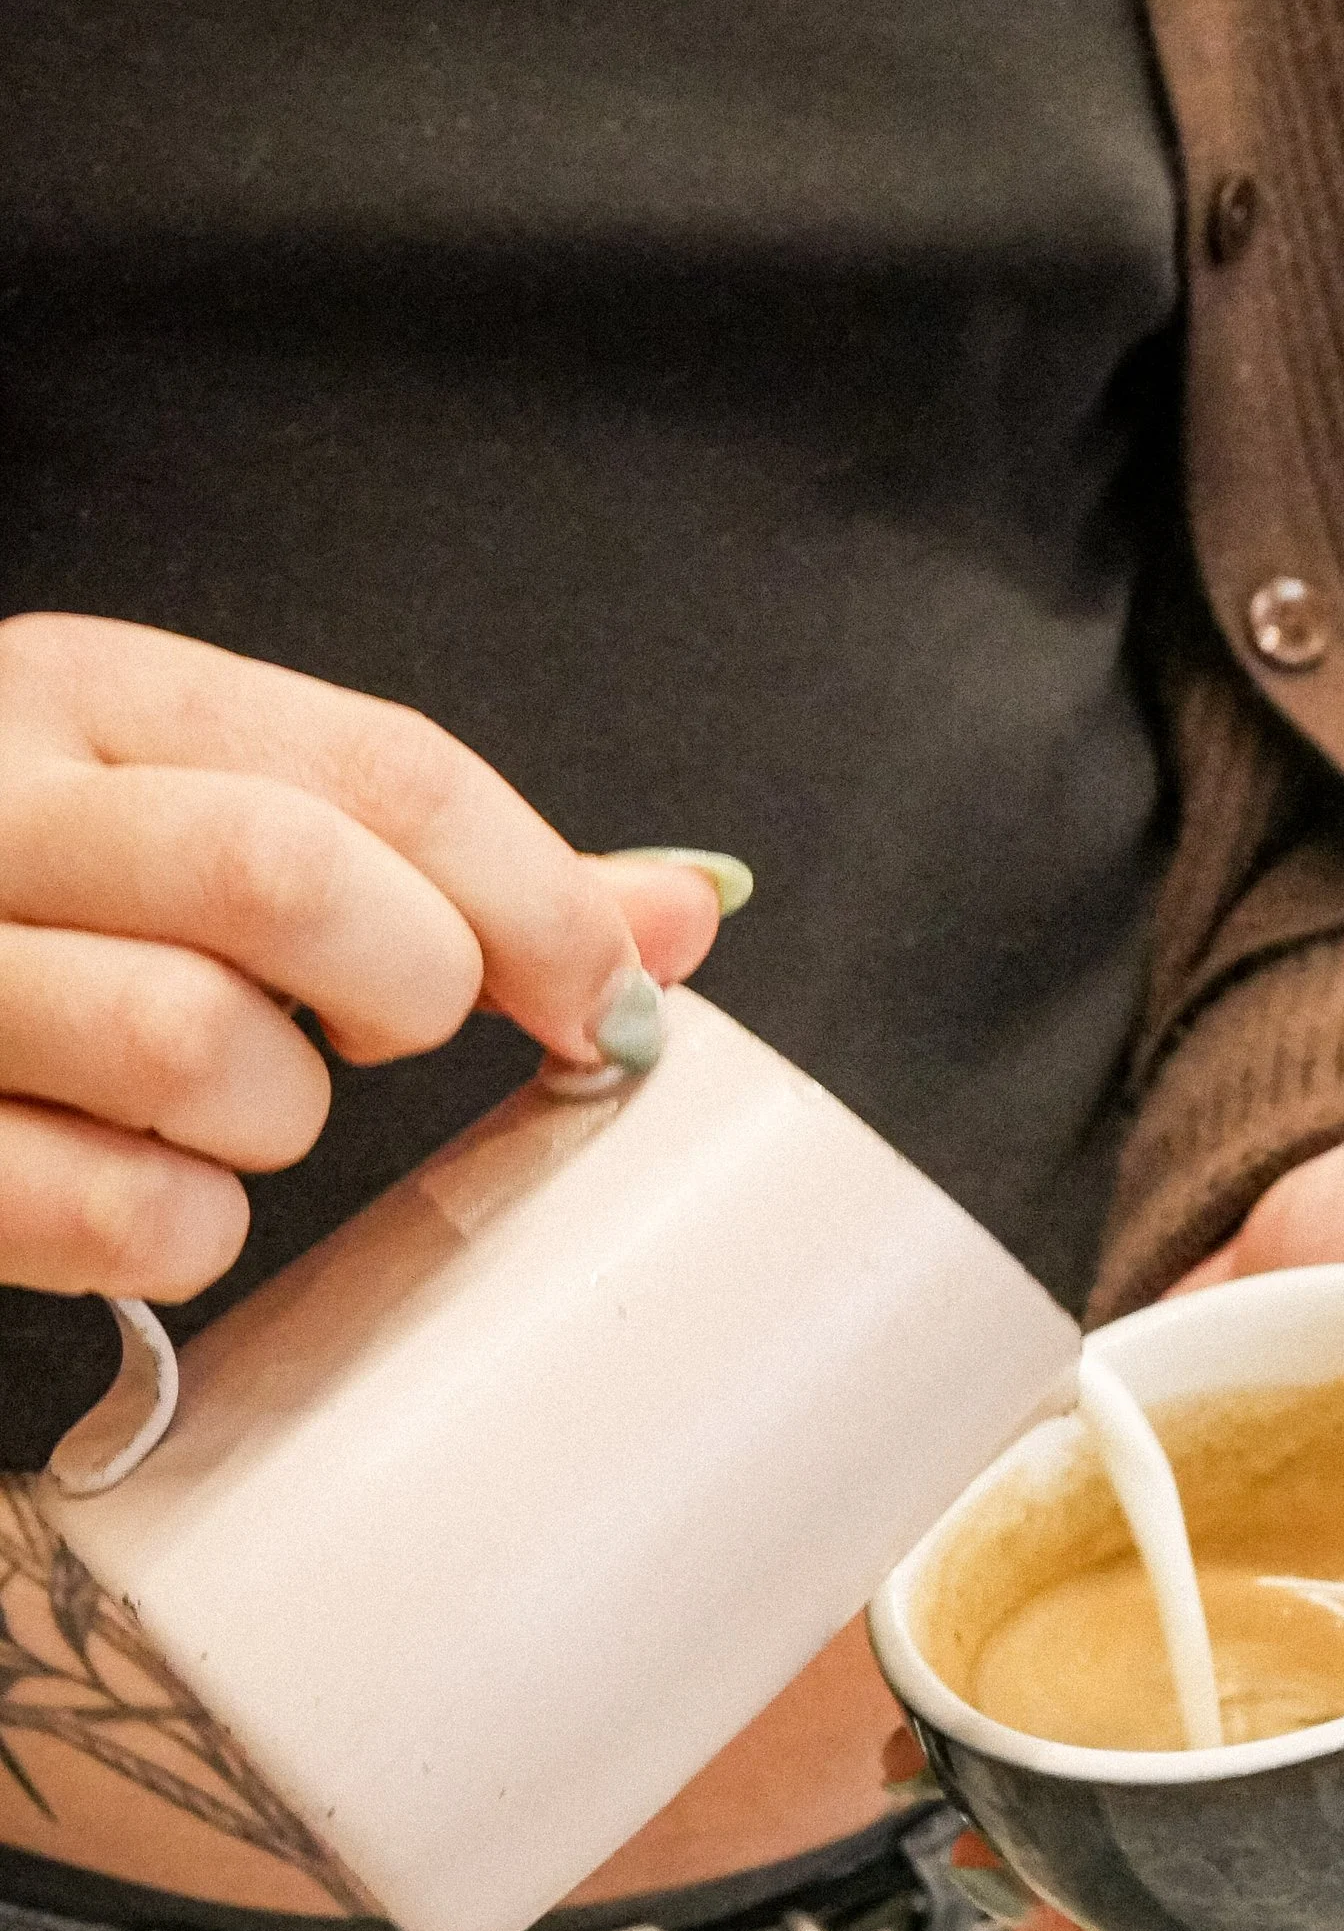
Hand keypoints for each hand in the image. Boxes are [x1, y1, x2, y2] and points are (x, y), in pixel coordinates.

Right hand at [0, 611, 731, 1299]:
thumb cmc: (44, 914)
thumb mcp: (215, 816)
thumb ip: (445, 864)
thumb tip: (692, 907)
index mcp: (89, 694)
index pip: (382, 765)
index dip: (543, 898)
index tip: (613, 1001)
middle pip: (289, 877)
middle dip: (406, 982)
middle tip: (380, 1024)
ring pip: (199, 1048)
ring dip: (274, 1119)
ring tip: (225, 1101)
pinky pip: (127, 1219)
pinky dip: (185, 1236)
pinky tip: (146, 1189)